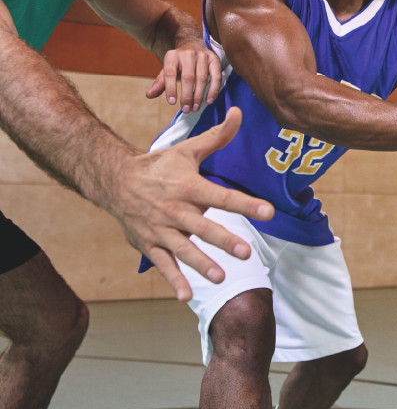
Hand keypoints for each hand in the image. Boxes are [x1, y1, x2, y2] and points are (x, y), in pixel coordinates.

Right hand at [110, 107, 273, 300]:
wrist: (115, 179)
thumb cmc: (159, 165)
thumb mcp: (188, 150)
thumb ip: (218, 136)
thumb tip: (240, 112)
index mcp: (187, 186)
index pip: (221, 196)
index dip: (245, 204)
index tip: (268, 212)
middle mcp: (174, 209)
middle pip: (203, 227)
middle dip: (224, 240)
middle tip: (246, 252)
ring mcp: (160, 229)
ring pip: (183, 249)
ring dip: (201, 264)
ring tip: (221, 277)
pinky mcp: (149, 244)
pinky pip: (162, 264)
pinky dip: (173, 280)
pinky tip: (187, 296)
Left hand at [146, 45, 222, 112]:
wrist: (193, 44)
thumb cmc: (179, 63)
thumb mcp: (167, 69)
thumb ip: (160, 83)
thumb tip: (149, 95)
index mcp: (172, 56)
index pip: (170, 73)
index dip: (171, 89)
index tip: (172, 102)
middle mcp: (188, 54)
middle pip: (188, 77)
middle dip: (187, 96)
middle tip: (186, 109)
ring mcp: (202, 56)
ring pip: (202, 78)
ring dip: (199, 95)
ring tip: (195, 108)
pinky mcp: (214, 59)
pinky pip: (216, 76)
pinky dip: (213, 90)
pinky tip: (209, 101)